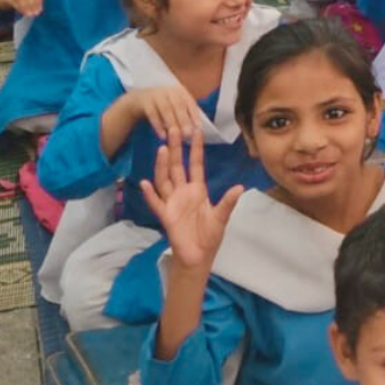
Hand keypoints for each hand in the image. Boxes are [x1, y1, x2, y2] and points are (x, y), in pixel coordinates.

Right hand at [0, 0, 43, 16]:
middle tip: (34, 13)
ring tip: (29, 14)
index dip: (37, 1)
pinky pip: (13, 0)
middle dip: (32, 5)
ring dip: (25, 7)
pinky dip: (18, 7)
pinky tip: (22, 12)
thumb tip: (39, 10)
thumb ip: (34, 2)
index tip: (39, 10)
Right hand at [117, 85, 204, 143]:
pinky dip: (158, 125)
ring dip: (171, 123)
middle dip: (184, 120)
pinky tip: (162, 136)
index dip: (195, 115)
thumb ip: (185, 116)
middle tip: (188, 134)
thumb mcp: (175, 107)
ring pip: (166, 109)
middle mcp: (169, 91)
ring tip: (176, 135)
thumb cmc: (163, 106)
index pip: (190, 103)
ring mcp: (156, 94)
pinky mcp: (145, 101)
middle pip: (178, 105)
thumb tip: (197, 130)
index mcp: (180, 92)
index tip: (199, 129)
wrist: (139, 100)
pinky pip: (152, 114)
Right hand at [139, 138, 245, 269]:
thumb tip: (239, 187)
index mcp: (197, 190)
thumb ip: (228, 202)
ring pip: (164, 179)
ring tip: (162, 149)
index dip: (196, 148)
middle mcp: (182, 192)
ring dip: (162, 165)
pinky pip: (156, 203)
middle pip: (177, 166)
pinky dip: (150, 194)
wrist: (198, 256)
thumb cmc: (209, 236)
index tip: (196, 130)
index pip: (196, 164)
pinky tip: (145, 183)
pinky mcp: (166, 216)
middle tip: (173, 129)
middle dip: (175, 149)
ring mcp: (172, 202)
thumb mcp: (221, 217)